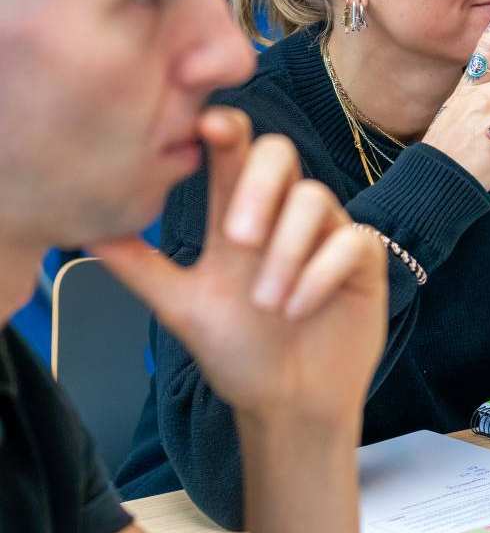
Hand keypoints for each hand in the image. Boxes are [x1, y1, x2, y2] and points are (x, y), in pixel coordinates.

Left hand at [92, 107, 387, 430]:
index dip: (225, 128)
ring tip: (267, 302)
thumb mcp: (181, 307)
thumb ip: (139, 266)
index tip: (206, 127)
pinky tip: (298, 308)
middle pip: (280, 154)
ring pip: (314, 197)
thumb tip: (82, 230)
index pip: (234, 152)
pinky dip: (321, 273)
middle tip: (236, 239)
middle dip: (258, 185)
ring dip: (286, 249)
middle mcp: (284, 214)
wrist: (287, 405)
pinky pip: (351, 240)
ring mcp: (326, 233)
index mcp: (238, 214)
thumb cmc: (239, 352)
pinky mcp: (363, 260)